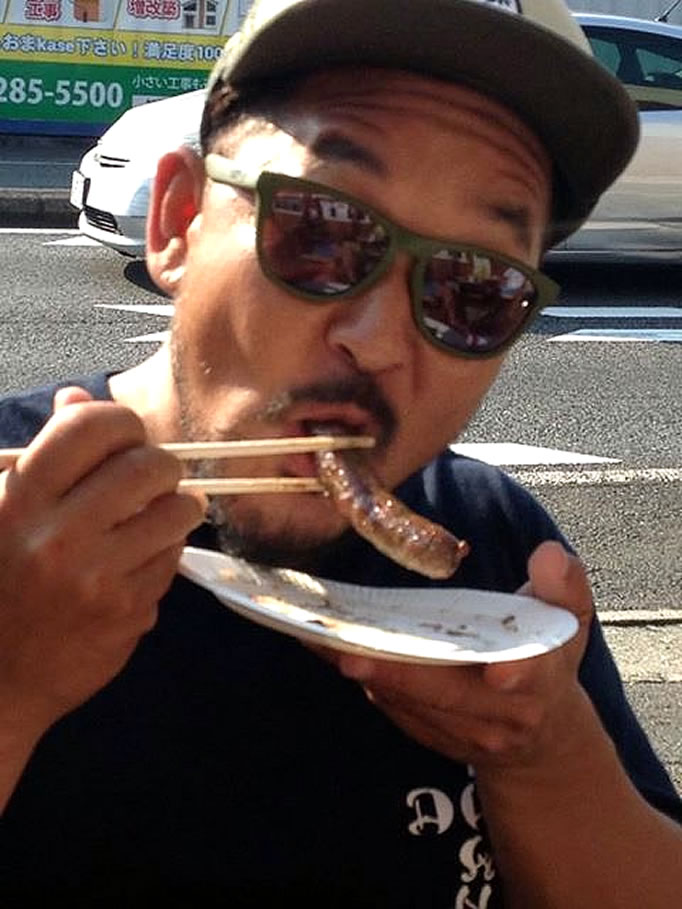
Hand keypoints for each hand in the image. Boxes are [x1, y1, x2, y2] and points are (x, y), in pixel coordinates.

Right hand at [0, 387, 204, 736]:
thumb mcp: (0, 510)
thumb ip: (42, 454)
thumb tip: (78, 395)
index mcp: (18, 501)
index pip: (89, 427)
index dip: (119, 421)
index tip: (125, 435)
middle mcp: (58, 537)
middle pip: (146, 466)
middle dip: (161, 462)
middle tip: (156, 473)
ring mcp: (98, 579)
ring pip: (176, 511)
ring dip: (177, 505)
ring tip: (160, 511)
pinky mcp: (129, 612)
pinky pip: (173, 558)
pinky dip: (167, 549)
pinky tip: (143, 555)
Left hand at [331, 541, 594, 769]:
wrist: (539, 741)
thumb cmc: (549, 661)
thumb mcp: (570, 621)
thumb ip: (564, 587)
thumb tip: (548, 554)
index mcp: (541, 682)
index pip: (531, 678)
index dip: (516, 674)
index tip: (498, 671)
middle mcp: (500, 716)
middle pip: (447, 696)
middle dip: (400, 675)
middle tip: (353, 653)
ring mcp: (462, 734)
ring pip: (410, 704)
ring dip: (367, 674)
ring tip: (322, 641)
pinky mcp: (431, 737)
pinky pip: (392, 708)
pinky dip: (361, 678)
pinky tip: (327, 648)